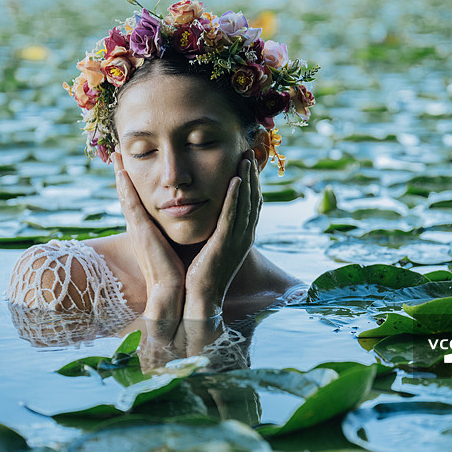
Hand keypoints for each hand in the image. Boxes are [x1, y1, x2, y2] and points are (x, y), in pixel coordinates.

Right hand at [112, 152, 184, 319]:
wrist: (169, 292)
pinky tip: (122, 172)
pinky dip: (124, 188)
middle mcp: (136, 227)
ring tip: (115, 153)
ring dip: (119, 173)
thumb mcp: (171, 246)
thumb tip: (182, 220)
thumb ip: (172, 232)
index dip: (129, 183)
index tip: (126, 164)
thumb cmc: (175, 272)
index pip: (134, 201)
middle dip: (120, 172)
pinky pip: (130, 204)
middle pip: (125, 194)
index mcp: (144, 230)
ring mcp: (136, 229)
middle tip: (115, 152)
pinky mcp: (140, 232)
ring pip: (124, 195)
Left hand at [184, 150, 261, 318]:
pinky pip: (232, 216)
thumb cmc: (199, 276)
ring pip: (246, 204)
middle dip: (252, 174)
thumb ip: (212, 229)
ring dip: (247, 179)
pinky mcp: (224, 244)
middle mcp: (243, 237)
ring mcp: (236, 241)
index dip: (252, 182)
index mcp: (240, 238)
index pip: (251, 204)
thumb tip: (204, 213)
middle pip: (253, 199)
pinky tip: (236, 179)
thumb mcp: (210, 247)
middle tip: (250, 151)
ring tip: (245, 157)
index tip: (248, 162)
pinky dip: (236, 196)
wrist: (199, 300)